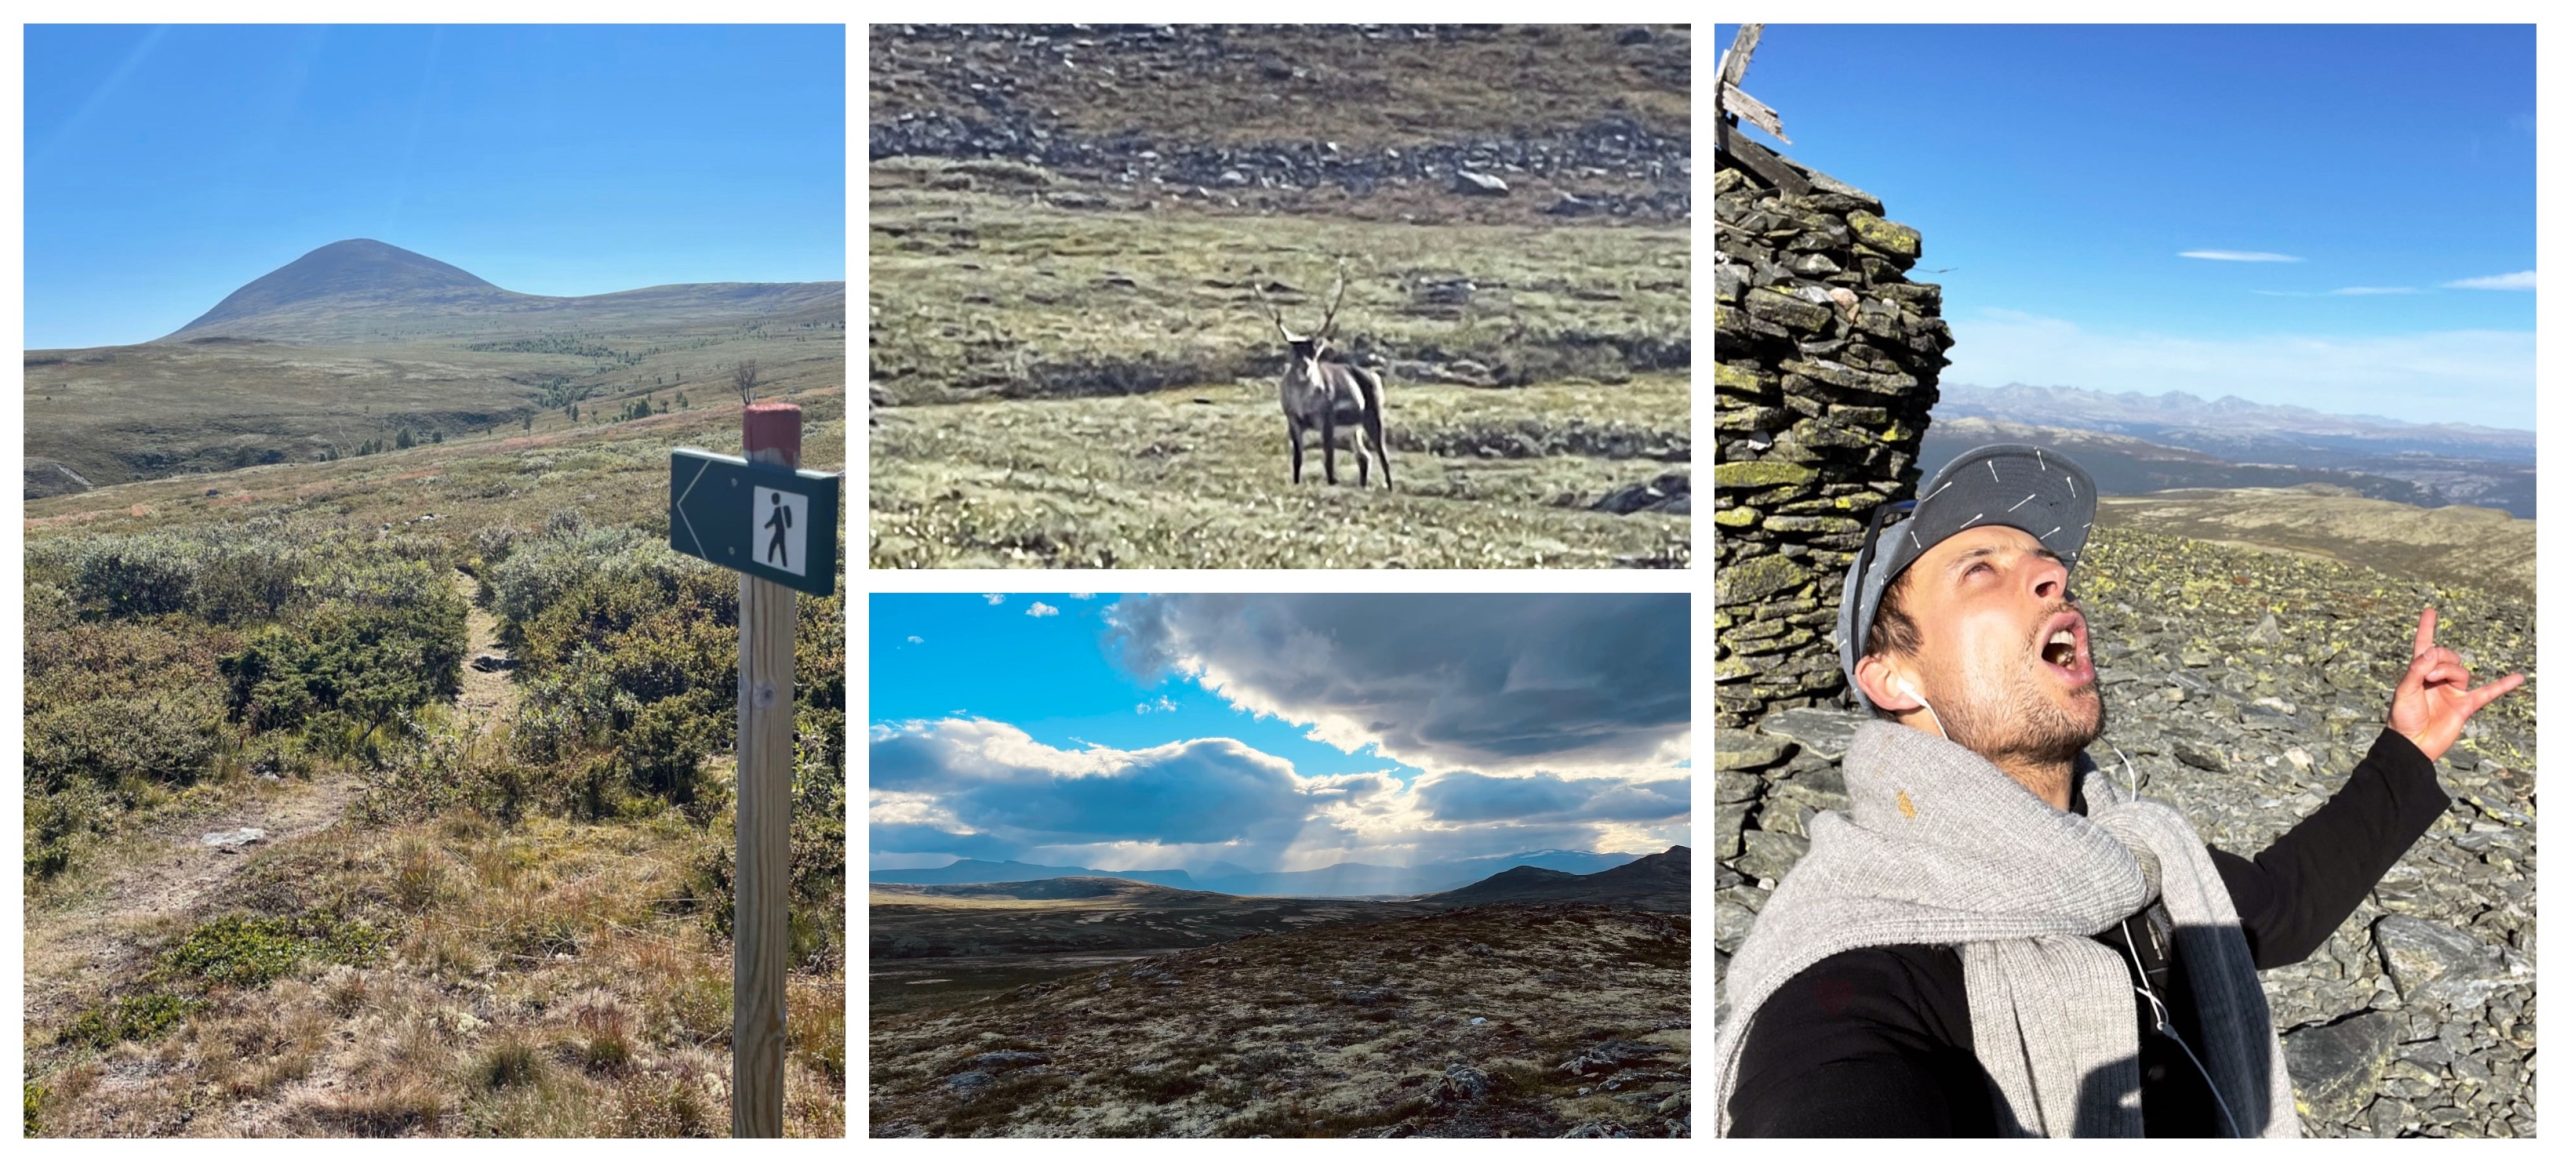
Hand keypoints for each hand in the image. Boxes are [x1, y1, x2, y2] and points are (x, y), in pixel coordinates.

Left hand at [2387, 606, 2524, 760]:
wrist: (2412, 744)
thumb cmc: (2401, 718)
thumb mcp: (2404, 690)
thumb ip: (2417, 669)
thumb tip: (2433, 652)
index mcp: (2419, 672)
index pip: (2424, 646)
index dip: (2426, 628)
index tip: (2429, 611)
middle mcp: (2437, 679)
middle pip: (2446, 657)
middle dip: (2438, 661)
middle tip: (2426, 675)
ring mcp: (2452, 692)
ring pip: (2460, 671)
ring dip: (2449, 672)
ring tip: (2433, 683)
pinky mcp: (2465, 706)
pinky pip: (2488, 692)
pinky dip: (2503, 685)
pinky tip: (2518, 678)